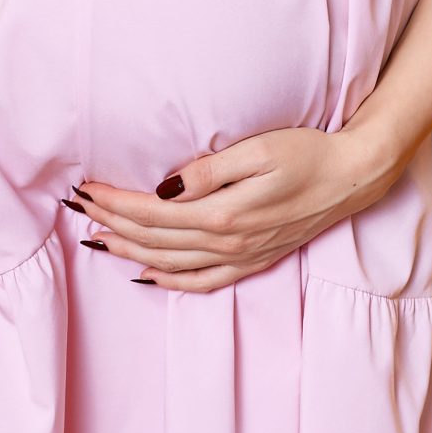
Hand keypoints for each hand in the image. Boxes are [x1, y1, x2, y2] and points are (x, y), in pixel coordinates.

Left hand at [73, 124, 407, 292]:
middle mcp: (228, 242)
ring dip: (130, 252)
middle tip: (78, 207)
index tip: (85, 188)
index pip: (151, 212)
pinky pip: (203, 282)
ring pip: (171, 263)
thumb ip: (208, 172)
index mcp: (223, 213)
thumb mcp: (257, 150)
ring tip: (97, 241)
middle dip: (112, 224)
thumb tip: (162, 187)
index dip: (114, 202)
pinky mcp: (254, 260)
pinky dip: (170, 281)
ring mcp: (241, 256)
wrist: (353, 176)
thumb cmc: (306, 152)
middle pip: (154, 239)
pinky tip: (147, 276)